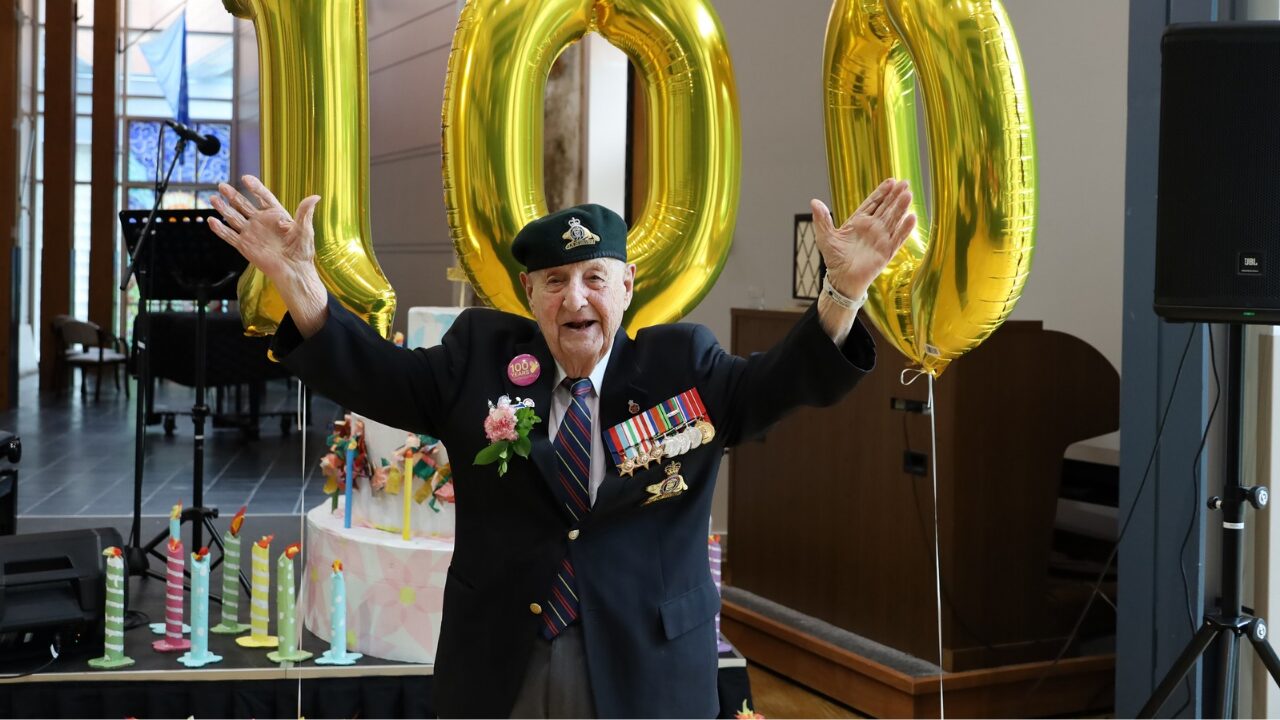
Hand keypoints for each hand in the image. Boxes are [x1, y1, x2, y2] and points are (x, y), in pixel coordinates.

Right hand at [207, 175, 320, 283]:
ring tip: (213, 198)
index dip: (255, 187)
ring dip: (223, 208)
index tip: (246, 178)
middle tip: (222, 185)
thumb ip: (305, 212)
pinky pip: (230, 236)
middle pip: (244, 205)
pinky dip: (220, 229)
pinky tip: (211, 221)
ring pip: (234, 218)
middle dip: (233, 195)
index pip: (263, 197)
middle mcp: (261, 222)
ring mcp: (251, 233)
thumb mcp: (305, 229)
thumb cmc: (301, 250)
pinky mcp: (245, 246)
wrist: (293, 270)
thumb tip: (316, 196)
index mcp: (276, 215)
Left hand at [810, 178, 916, 298]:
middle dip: (895, 196)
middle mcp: (873, 228)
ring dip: (901, 208)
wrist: (841, 280)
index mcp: (859, 222)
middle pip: (886, 208)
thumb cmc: (834, 259)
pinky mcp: (886, 252)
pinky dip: (905, 229)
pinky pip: (898, 239)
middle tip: (905, 183)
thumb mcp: (825, 237)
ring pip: (893, 220)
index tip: (891, 181)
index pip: (873, 203)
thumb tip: (814, 202)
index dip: (881, 192)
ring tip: (908, 195)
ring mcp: (881, 239)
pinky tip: (912, 218)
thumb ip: (821, 219)